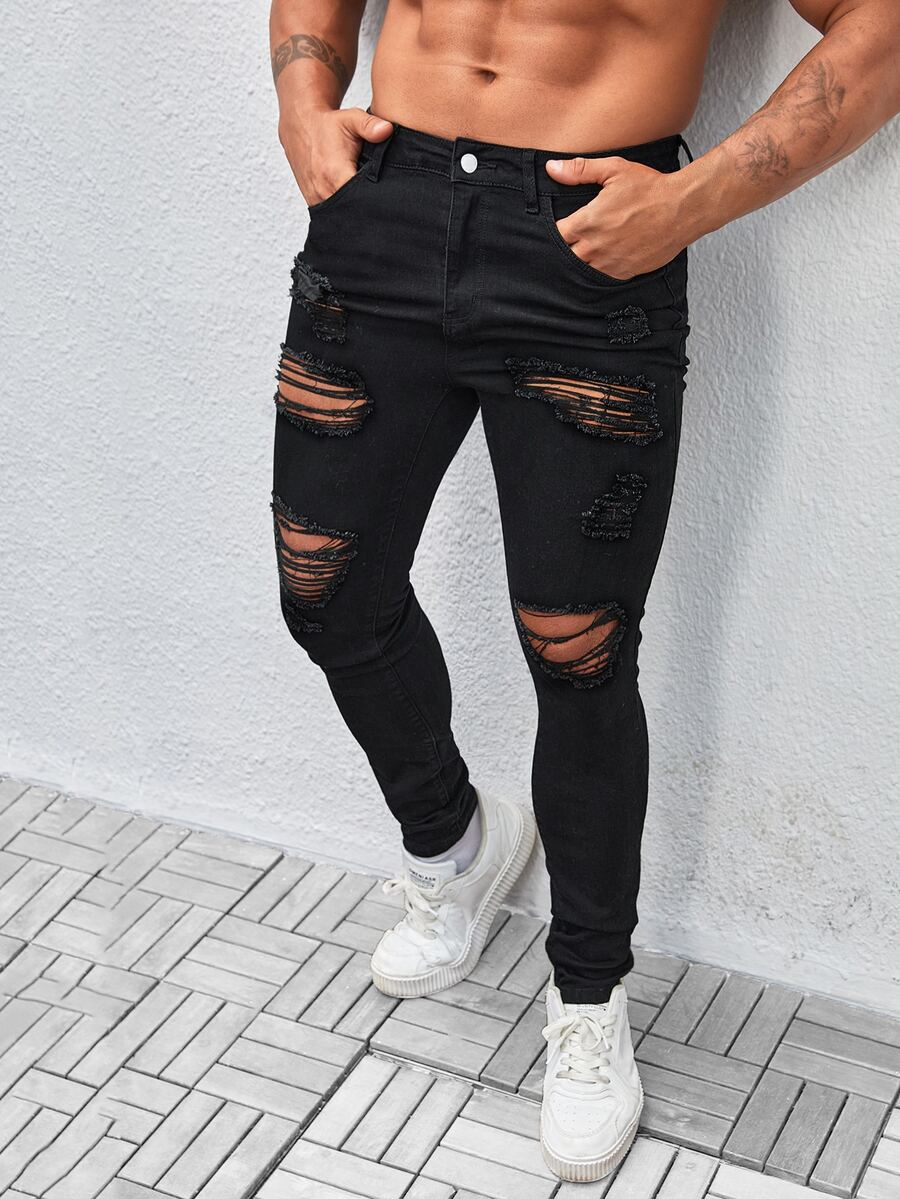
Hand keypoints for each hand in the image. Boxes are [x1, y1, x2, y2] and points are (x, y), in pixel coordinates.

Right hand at [279, 107, 392, 206]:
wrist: (300, 128)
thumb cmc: (328, 125)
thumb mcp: (350, 120)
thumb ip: (370, 126)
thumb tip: (388, 129)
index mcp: (335, 174)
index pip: (361, 200)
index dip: (376, 202)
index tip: (389, 198)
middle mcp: (324, 192)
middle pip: (354, 213)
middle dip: (369, 211)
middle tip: (384, 205)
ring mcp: (318, 200)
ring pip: (343, 217)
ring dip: (357, 213)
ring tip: (370, 205)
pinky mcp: (314, 203)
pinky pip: (333, 215)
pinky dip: (345, 212)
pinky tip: (355, 205)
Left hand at [545, 155, 687, 280]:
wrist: (682, 209)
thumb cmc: (650, 188)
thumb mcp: (614, 170)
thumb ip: (580, 170)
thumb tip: (552, 168)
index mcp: (587, 222)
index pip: (557, 234)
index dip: (558, 230)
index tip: (566, 224)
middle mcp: (595, 247)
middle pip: (567, 255)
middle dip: (569, 247)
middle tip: (579, 236)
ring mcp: (609, 263)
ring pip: (583, 269)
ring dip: (584, 260)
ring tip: (594, 246)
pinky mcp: (624, 272)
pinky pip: (603, 278)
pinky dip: (601, 269)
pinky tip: (608, 256)